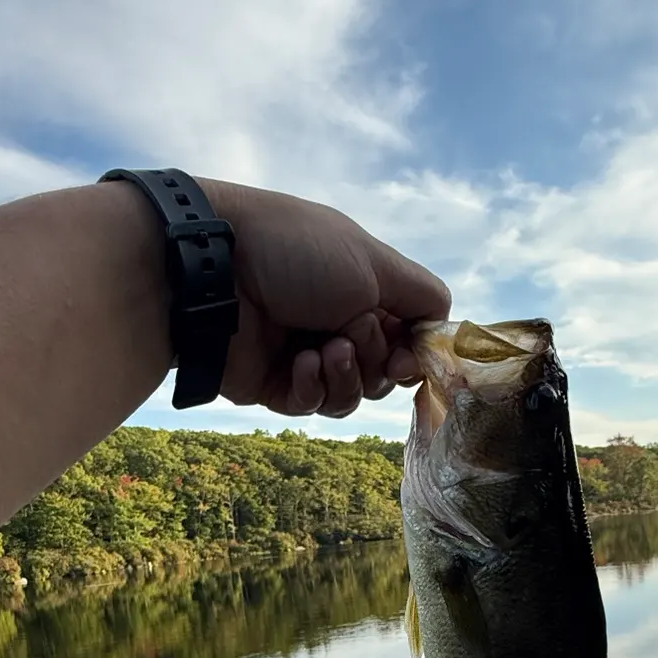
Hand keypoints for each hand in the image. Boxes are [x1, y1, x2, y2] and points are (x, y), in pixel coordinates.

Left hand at [199, 178, 450, 417]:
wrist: (217, 269)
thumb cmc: (298, 252)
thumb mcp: (375, 262)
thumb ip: (423, 295)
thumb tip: (441, 328)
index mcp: (362, 290)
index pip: (406, 337)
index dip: (412, 353)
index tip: (407, 356)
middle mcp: (335, 322)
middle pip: (382, 373)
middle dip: (376, 360)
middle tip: (353, 335)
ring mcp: (304, 354)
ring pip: (350, 396)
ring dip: (348, 376)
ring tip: (328, 349)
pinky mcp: (272, 384)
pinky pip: (311, 404)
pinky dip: (314, 386)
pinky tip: (302, 362)